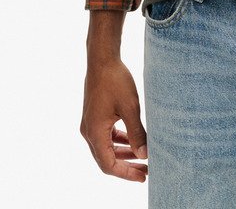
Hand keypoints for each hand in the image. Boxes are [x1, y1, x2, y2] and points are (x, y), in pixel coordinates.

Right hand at [80, 56, 147, 182]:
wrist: (102, 59)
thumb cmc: (116, 81)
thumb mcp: (131, 108)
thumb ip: (137, 133)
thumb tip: (145, 154)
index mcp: (95, 133)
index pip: (109, 165)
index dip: (126, 173)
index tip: (144, 176)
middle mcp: (88, 132)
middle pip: (106, 159)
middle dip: (126, 166)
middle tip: (146, 169)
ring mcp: (90, 124)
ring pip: (106, 147)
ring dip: (123, 153)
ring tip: (142, 156)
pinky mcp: (94, 116)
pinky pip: (105, 136)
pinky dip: (118, 141)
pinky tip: (132, 140)